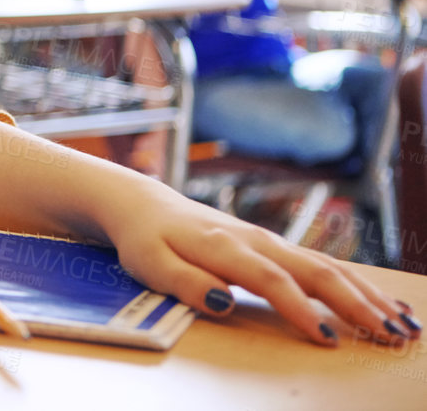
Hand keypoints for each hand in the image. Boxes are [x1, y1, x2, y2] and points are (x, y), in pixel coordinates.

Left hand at [98, 180, 419, 346]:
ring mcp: (270, 242)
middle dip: (357, 305)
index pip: (272, 281)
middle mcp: (256, 241)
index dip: (301, 309)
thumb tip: (222, 303)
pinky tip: (383, 304)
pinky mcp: (276, 247)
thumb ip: (184, 282)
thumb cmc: (146, 239)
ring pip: (328, 268)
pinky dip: (357, 285)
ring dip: (367, 296)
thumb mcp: (150, 264)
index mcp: (225, 247)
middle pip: (315, 272)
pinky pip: (324, 265)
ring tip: (403, 325)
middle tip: (391, 336)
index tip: (328, 339)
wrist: (145, 205)